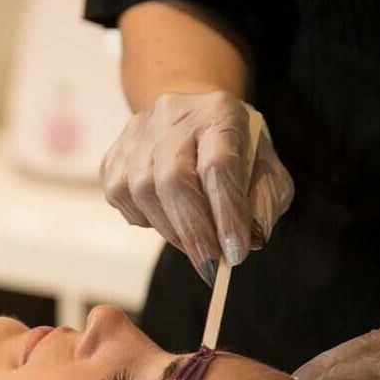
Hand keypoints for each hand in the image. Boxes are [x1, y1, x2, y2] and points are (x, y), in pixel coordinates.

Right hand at [100, 91, 293, 282]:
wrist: (194, 120)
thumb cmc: (235, 151)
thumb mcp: (266, 170)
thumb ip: (263, 203)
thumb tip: (250, 239)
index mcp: (219, 113)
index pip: (218, 165)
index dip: (226, 213)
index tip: (235, 253)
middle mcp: (173, 116)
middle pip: (173, 180)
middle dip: (193, 232)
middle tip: (210, 266)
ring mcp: (136, 133)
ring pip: (142, 192)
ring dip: (170, 231)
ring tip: (193, 244)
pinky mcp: (114, 153)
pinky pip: (120, 196)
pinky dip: (144, 219)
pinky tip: (165, 218)